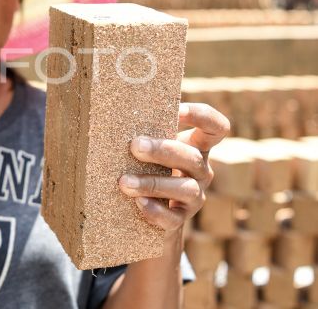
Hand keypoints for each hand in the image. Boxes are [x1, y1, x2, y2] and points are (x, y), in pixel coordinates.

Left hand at [117, 103, 229, 231]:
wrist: (149, 215)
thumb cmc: (145, 168)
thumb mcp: (150, 148)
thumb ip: (144, 131)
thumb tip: (114, 109)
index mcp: (195, 146)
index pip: (215, 127)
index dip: (202, 116)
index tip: (177, 110)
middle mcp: (200, 170)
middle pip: (192, 156)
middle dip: (163, 150)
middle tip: (134, 146)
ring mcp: (194, 196)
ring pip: (184, 188)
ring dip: (153, 183)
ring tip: (124, 182)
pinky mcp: (180, 220)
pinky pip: (173, 218)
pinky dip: (155, 211)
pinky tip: (138, 203)